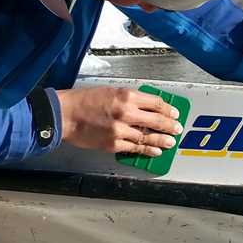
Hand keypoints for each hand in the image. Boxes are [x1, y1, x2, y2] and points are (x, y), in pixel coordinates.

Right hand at [55, 86, 181, 155]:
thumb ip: (130, 99)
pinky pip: (135, 148)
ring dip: (162, 140)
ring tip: (170, 142)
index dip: (169, 109)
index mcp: (127, 96)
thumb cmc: (84, 101)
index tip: (174, 113)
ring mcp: (121, 130)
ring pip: (149, 137)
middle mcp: (127, 112)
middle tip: (177, 128)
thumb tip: (147, 106)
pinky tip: (155, 151)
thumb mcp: (111, 91)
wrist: (64, 114)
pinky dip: (147, 150)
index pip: (157, 103)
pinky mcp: (114, 144)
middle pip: (157, 120)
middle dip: (170, 126)